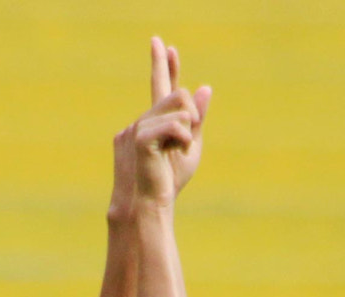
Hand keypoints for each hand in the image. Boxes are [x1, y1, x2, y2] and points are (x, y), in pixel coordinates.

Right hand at [113, 38, 211, 213]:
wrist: (151, 203)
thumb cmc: (169, 181)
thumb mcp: (191, 146)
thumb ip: (197, 119)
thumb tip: (205, 87)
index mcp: (155, 121)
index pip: (162, 86)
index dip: (164, 64)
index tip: (164, 45)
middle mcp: (144, 119)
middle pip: (178, 93)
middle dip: (192, 116)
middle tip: (187, 141)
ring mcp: (138, 126)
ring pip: (178, 106)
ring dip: (188, 129)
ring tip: (179, 150)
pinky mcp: (139, 137)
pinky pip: (175, 124)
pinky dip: (184, 138)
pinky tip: (177, 151)